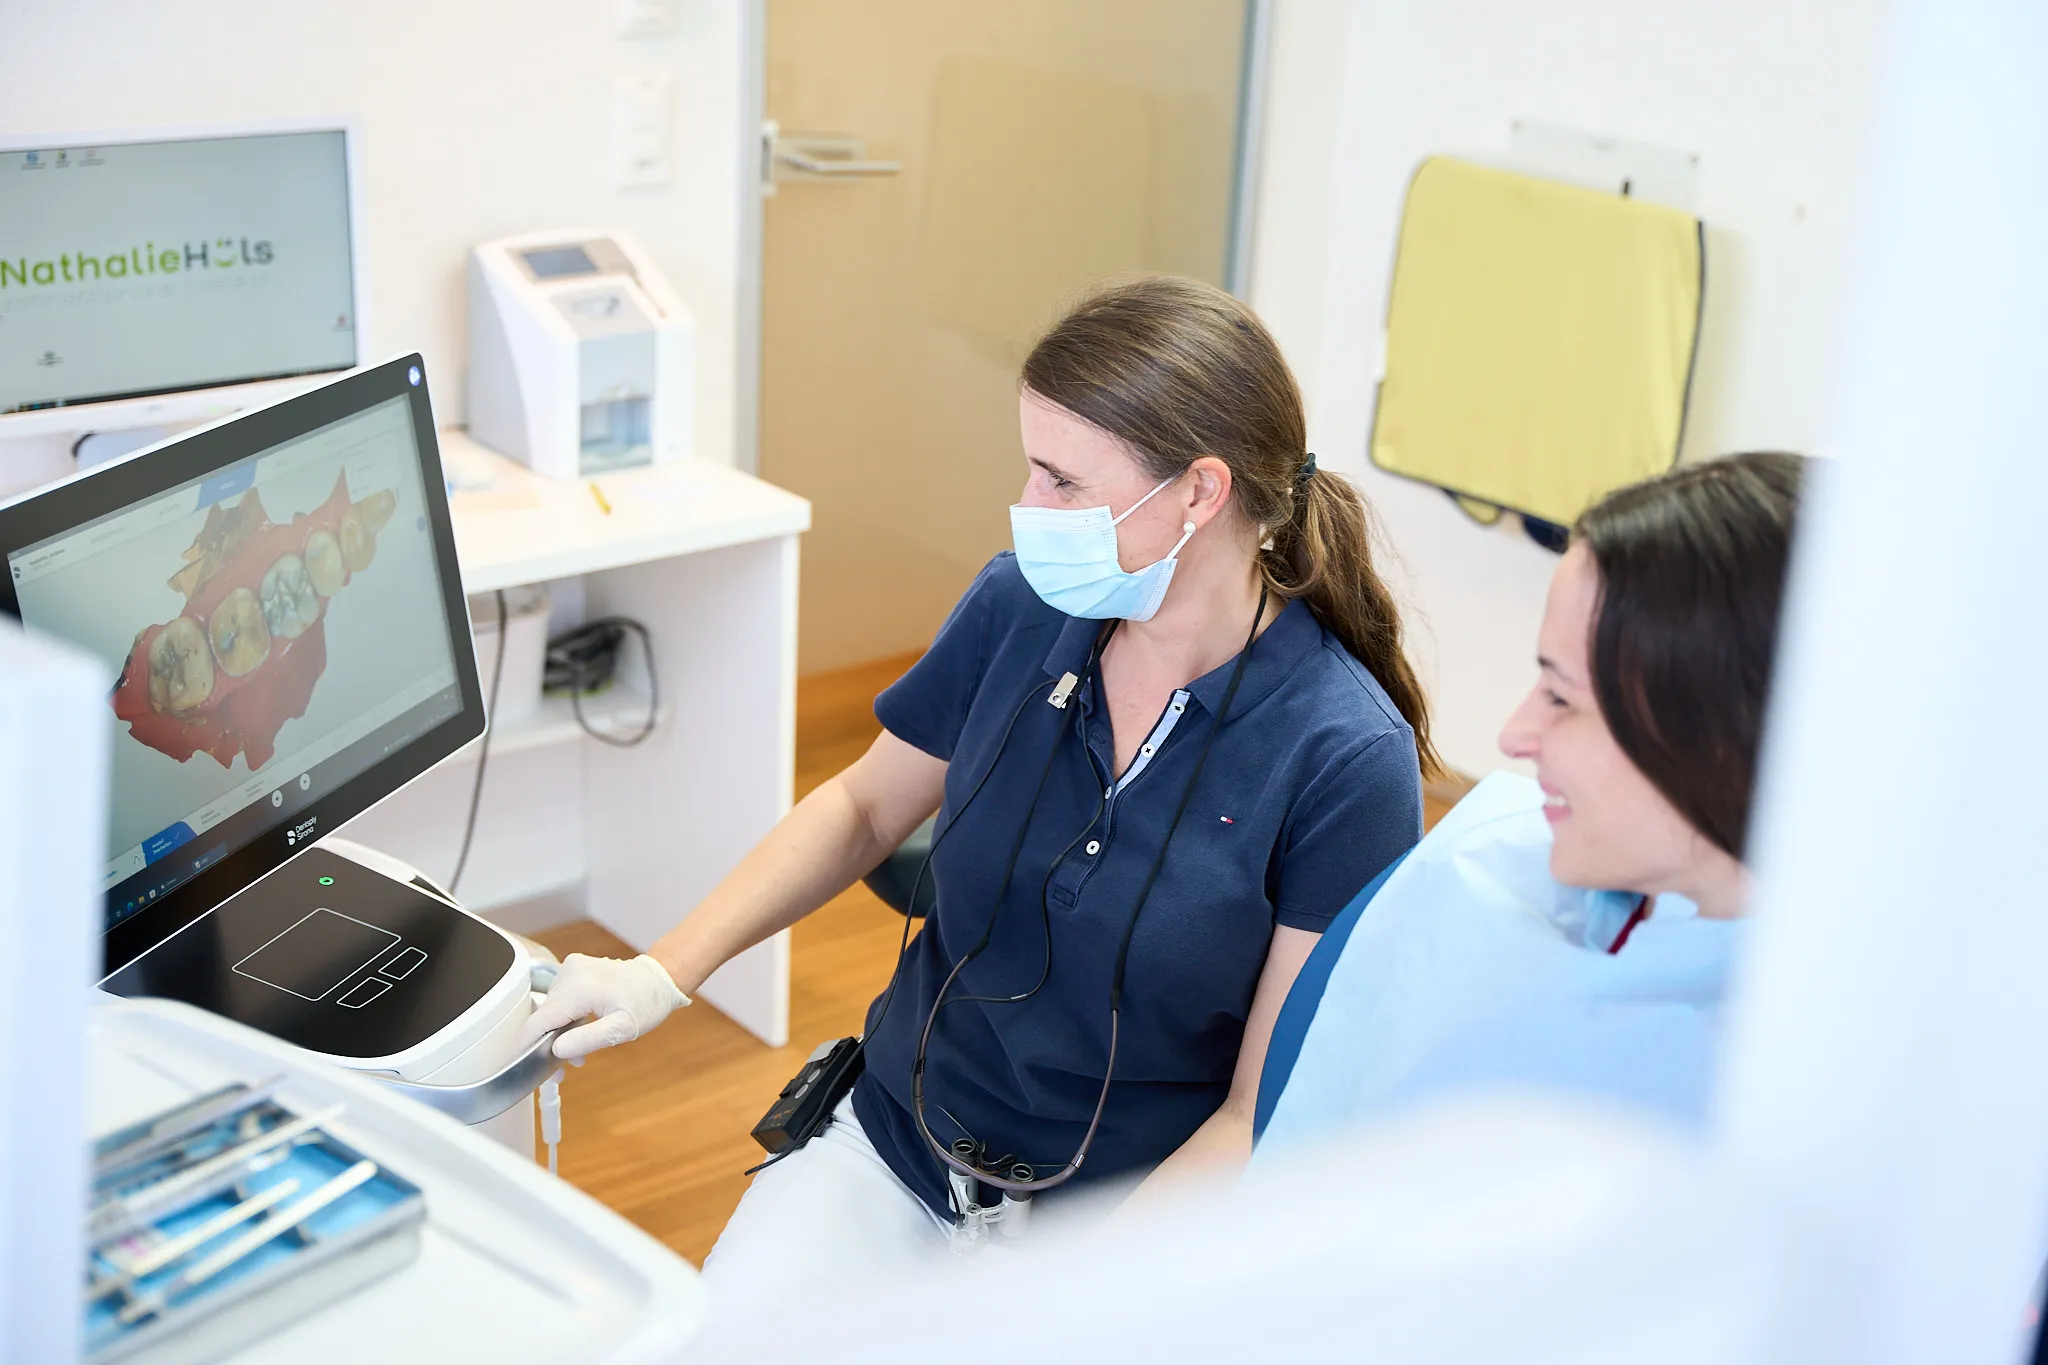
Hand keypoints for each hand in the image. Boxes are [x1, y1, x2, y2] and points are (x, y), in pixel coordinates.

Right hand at [521, 953, 690, 1059]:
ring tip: (577, 1056)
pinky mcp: (573, 970)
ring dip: (559, 1033)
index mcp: (580, 989)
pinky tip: (578, 1032)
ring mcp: (571, 969)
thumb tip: (557, 1050)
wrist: (659, 979)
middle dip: (548, 1045)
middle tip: (560, 1072)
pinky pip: (559, 999)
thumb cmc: (647, 1002)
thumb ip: (588, 1039)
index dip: (524, 1044)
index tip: (513, 1063)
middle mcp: (571, 974)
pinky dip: (565, 1018)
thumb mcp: (623, 1029)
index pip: (539, 1021)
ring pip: (551, 1009)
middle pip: (544, 1017)